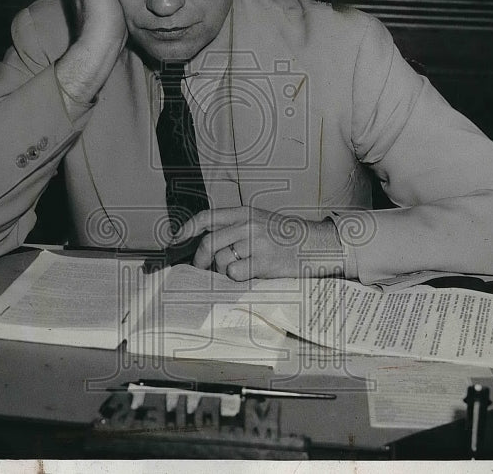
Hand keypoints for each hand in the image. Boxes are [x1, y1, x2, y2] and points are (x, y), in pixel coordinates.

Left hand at [177, 206, 343, 279]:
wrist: (315, 244)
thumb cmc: (286, 236)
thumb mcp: (260, 222)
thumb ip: (235, 229)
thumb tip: (209, 247)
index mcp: (245, 213)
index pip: (208, 217)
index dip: (188, 228)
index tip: (177, 238)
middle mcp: (248, 225)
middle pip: (209, 243)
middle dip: (200, 260)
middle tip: (201, 268)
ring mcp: (255, 243)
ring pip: (222, 261)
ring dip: (225, 270)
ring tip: (242, 268)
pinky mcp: (263, 262)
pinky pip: (236, 274)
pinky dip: (238, 278)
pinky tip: (252, 273)